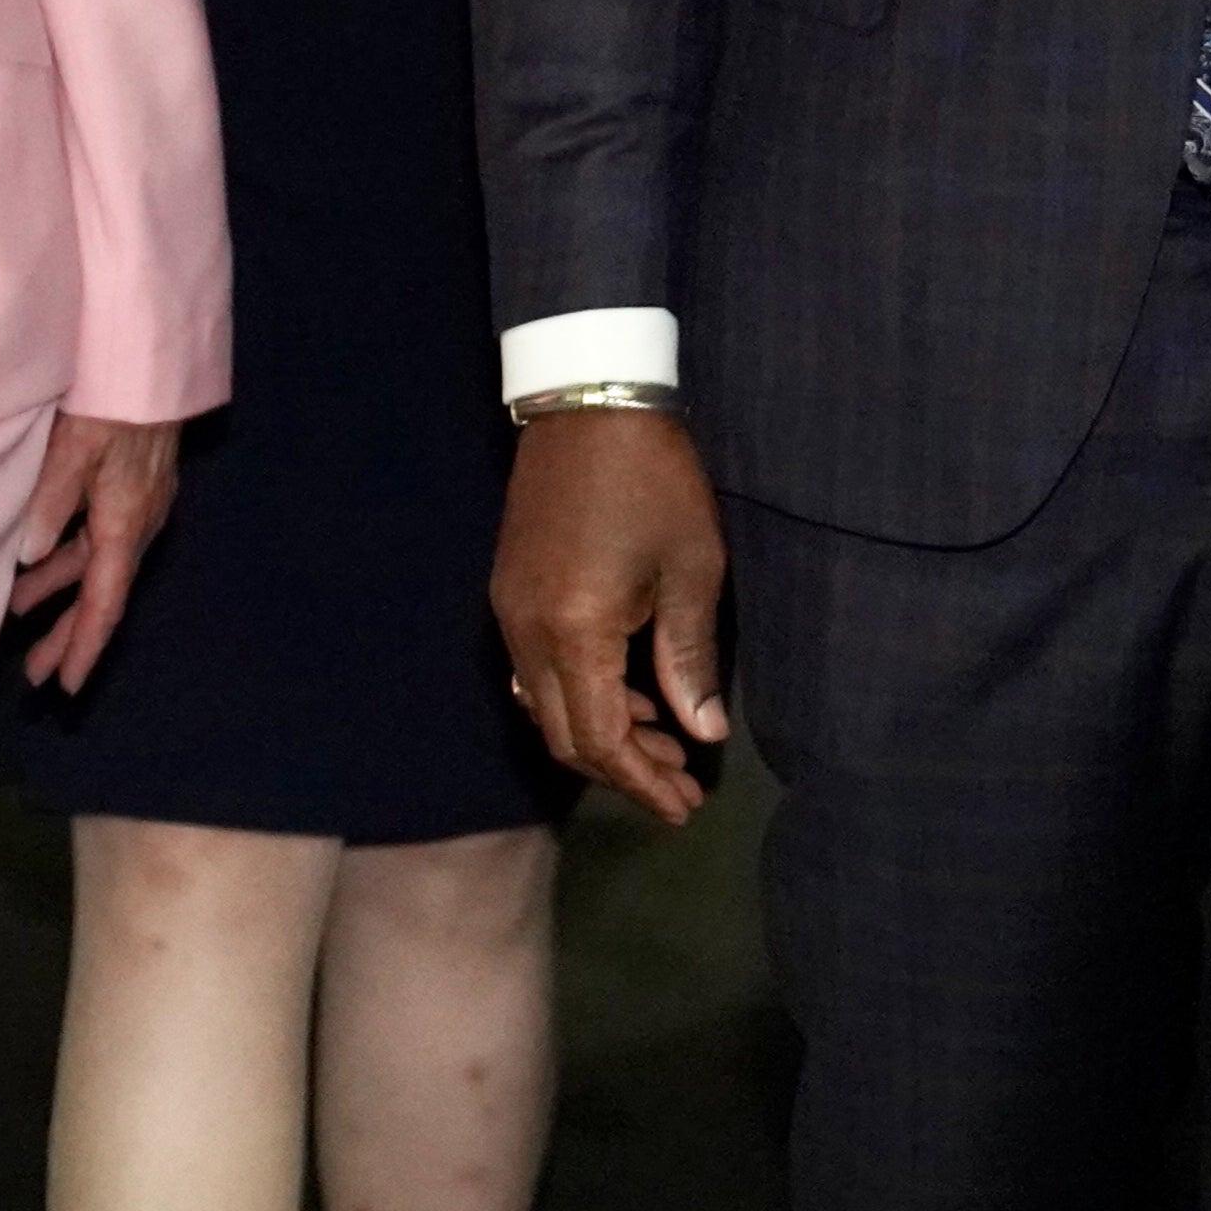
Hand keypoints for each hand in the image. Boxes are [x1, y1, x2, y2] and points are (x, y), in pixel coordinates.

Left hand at [6, 414, 181, 692]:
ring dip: (61, 592)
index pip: (105, 601)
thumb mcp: (74, 448)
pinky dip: (69, 558)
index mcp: (126, 523)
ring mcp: (138, 504)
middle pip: (101, 592)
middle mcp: (138, 522)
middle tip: (34, 674)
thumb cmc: (112, 400)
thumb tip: (27, 558)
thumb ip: (50, 500)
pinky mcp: (132, 485)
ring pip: (96, 563)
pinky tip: (40, 561)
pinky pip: (98, 537)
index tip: (65, 684)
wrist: (153, 361)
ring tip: (18, 616)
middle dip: (68, 632)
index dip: (84, 645)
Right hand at [492, 404, 729, 824]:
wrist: (587, 401)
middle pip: (562, 734)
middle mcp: (526, 631)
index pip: (600, 739)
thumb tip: (701, 732)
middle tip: (680, 783)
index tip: (684, 809)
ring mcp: (509, 609)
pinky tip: (622, 687)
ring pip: (542, 705)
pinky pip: (533, 669)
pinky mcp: (508, 588)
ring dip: (598, 733)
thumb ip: (690, 659)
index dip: (641, 783)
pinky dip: (575, 695)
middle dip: (621, 770)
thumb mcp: (692, 570)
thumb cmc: (653, 481)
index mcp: (574, 630)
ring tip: (662, 738)